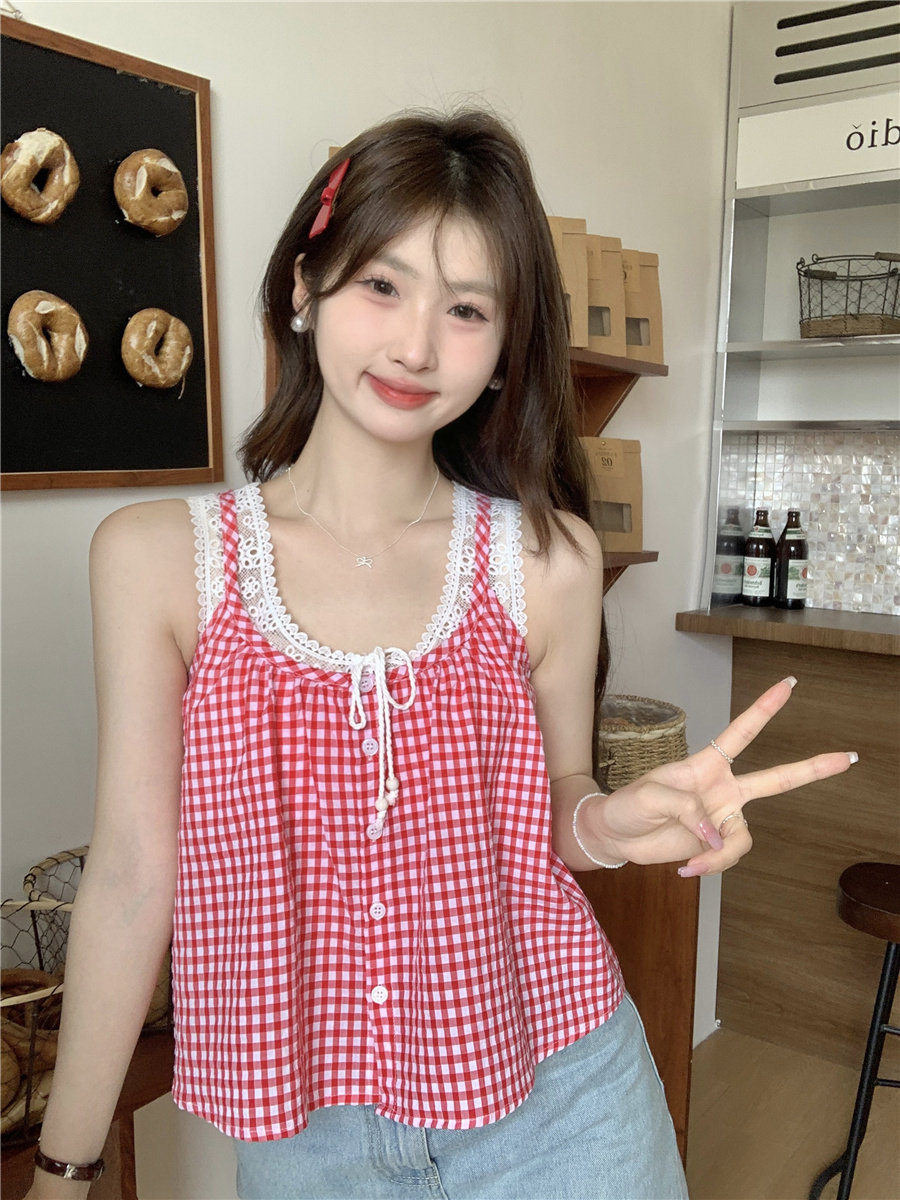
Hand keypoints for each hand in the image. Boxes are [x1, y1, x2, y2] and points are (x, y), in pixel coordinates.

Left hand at [590, 677, 856, 876]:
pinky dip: (709, 866)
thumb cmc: (630, 805)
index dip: (764, 709)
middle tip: (847, 757)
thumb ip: (686, 809)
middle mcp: (722, 789)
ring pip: (744, 838)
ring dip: (720, 854)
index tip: (788, 685)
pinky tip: (686, 867)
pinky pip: (726, 857)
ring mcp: (722, 818)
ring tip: (692, 861)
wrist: (616, 835)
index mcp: (706, 764)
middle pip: (777, 779)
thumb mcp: (650, 796)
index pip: (740, 733)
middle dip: (813, 768)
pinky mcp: (715, 844)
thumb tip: (717, 837)